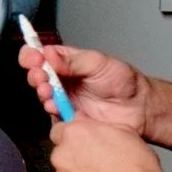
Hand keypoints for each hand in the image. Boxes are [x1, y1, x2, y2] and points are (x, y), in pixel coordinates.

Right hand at [17, 41, 152, 134]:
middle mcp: (62, 80)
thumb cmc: (123, 81)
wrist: (139, 108)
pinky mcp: (69, 118)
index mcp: (66, 61)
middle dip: (35, 74)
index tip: (34, 58)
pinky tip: (55, 106)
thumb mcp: (98, 63)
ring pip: (43, 95)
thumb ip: (73, 60)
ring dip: (42, 91)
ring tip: (48, 90)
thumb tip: (49, 53)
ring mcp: (64, 99)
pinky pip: (53, 115)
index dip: (32, 55)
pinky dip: (51, 110)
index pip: (41, 55)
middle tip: (41, 75)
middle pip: (36, 75)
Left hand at [46, 117, 171, 171]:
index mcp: (73, 134)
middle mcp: (61, 156)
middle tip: (97, 164)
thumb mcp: (124, 131)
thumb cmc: (137, 168)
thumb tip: (86, 123)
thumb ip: (96, 126)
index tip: (81, 142)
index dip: (72, 137)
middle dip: (75, 158)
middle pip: (61, 154)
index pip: (59, 131)